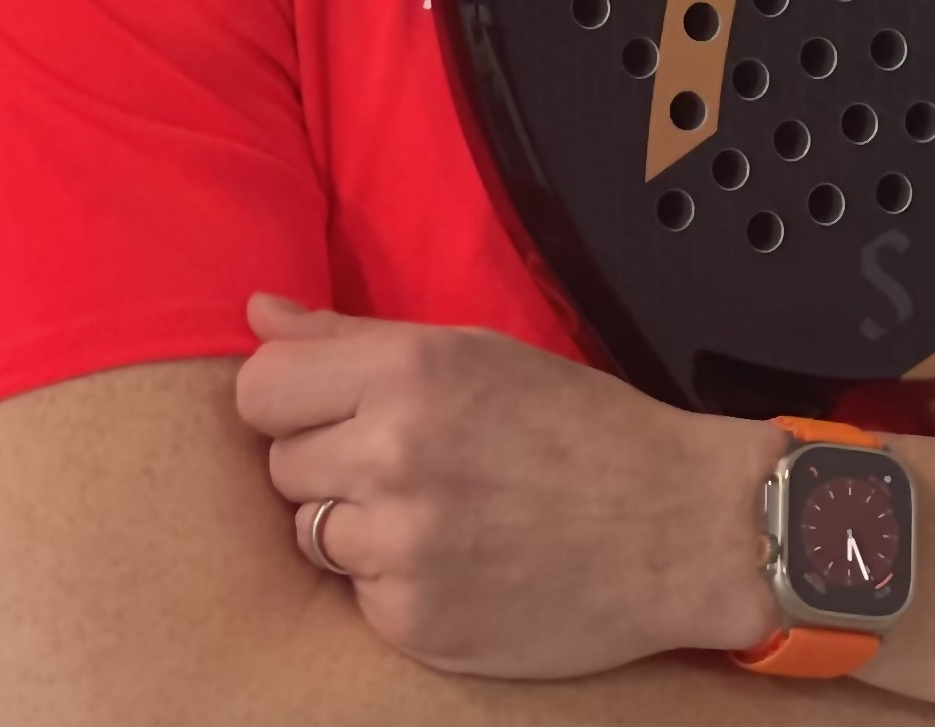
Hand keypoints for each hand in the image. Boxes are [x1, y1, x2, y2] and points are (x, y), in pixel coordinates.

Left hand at [234, 295, 781, 678]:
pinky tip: (456, 560)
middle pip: (280, 464)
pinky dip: (393, 581)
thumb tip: (258, 314)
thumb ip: (354, 337)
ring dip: (355, 525)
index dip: (290, 398)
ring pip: (309, 532)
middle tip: (408, 461)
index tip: (327, 407)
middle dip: (329, 462)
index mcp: (409, 371)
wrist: (676, 526)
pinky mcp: (413, 621)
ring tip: (434, 510)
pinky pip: (356, 594)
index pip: (261, 387)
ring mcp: (403, 544)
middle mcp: (396, 453)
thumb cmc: (580, 429)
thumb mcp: (475, 351)